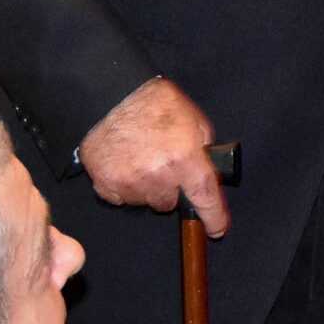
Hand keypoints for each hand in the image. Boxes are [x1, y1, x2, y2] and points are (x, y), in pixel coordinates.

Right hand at [79, 77, 228, 235]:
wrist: (111, 94)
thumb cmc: (154, 102)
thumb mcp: (193, 119)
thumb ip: (203, 148)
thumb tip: (207, 170)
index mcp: (185, 158)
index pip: (205, 198)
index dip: (214, 218)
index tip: (216, 229)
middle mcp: (158, 176)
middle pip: (169, 203)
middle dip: (169, 187)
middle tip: (161, 162)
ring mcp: (130, 183)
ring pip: (144, 200)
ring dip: (145, 185)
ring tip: (140, 157)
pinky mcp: (106, 185)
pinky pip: (120, 197)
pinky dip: (122, 185)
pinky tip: (123, 162)